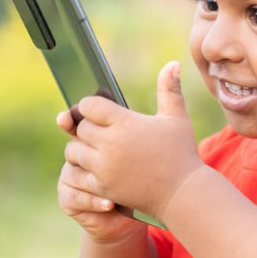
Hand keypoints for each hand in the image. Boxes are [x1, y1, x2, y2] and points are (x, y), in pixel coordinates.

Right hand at [57, 109, 141, 239]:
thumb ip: (133, 129)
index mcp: (89, 140)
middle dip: (88, 156)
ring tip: (113, 192)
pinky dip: (93, 201)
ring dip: (94, 184)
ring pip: (73, 175)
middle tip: (104, 163)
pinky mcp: (69, 200)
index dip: (70, 120)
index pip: (75, 125)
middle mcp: (76, 157)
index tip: (69, 119)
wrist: (130, 210)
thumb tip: (154, 91)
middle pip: (73, 150)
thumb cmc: (135, 177)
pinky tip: (109, 204)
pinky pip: (75, 198)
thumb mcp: (136, 152)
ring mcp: (70, 178)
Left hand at [65, 61, 202, 221]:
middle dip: (88, 128)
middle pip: (80, 128)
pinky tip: (99, 167)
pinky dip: (85, 170)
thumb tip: (173, 63)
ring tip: (97, 149)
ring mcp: (104, 167)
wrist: (182, 194)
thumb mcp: (177, 118)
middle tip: (101, 130)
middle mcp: (110, 144)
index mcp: (125, 123)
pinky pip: (78, 174)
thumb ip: (169, 90)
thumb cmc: (181, 153)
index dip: (92, 106)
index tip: (100, 111)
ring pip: (73, 151)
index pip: (89, 106)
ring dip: (82, 149)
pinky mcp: (101, 187)